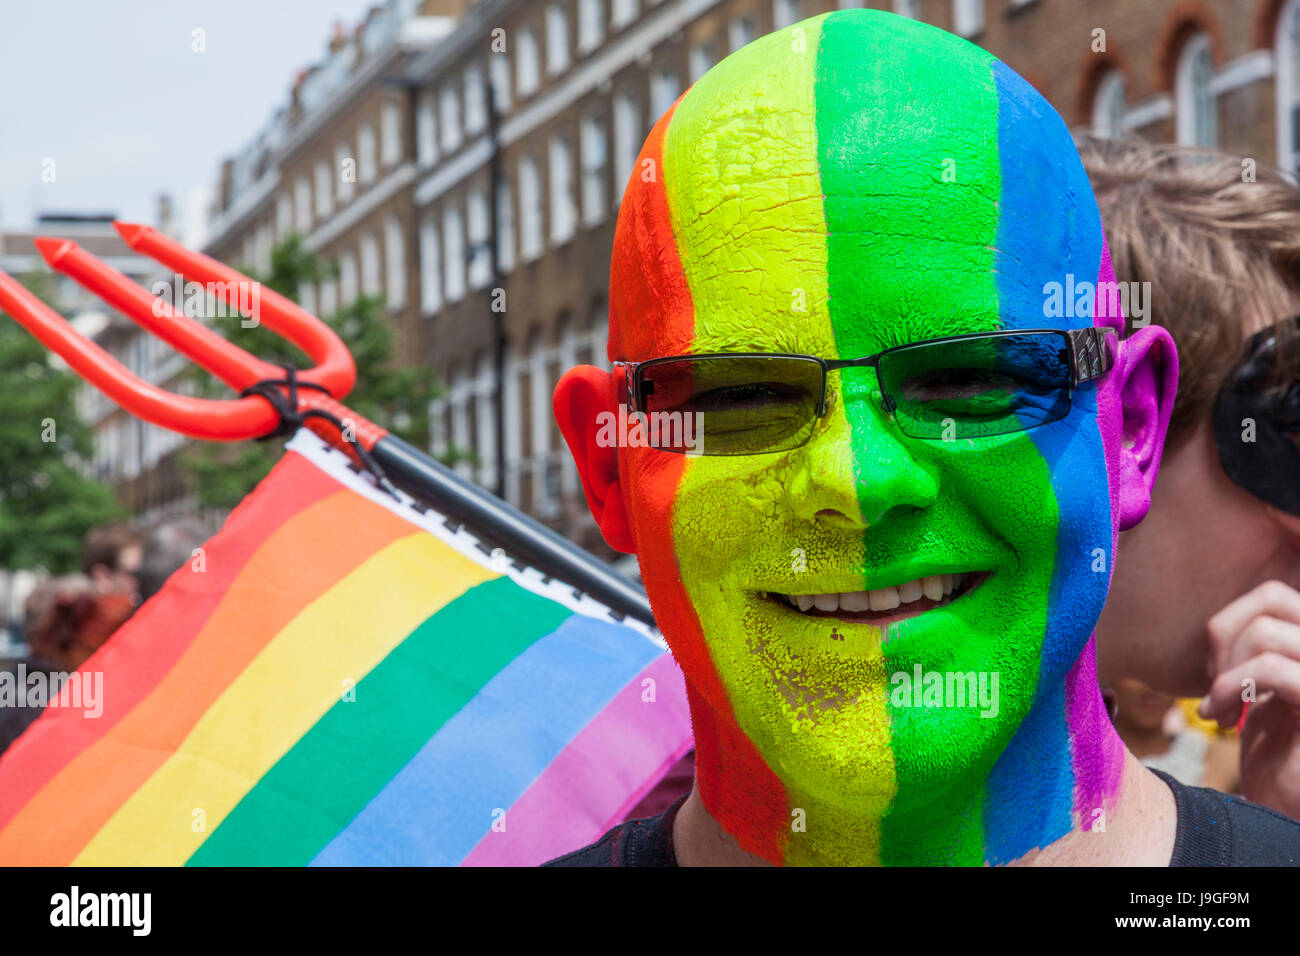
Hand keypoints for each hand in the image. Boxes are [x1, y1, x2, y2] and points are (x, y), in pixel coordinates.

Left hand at [1199, 581, 1299, 818]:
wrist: (1288, 812)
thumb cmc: (1277, 752)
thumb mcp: (1265, 687)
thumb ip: (1257, 648)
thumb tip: (1224, 621)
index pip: (1274, 594)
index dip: (1231, 620)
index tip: (1216, 666)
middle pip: (1273, 598)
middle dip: (1223, 636)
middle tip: (1213, 681)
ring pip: (1267, 632)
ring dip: (1224, 671)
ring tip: (1217, 708)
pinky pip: (1275, 668)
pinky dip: (1232, 687)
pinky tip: (1221, 718)